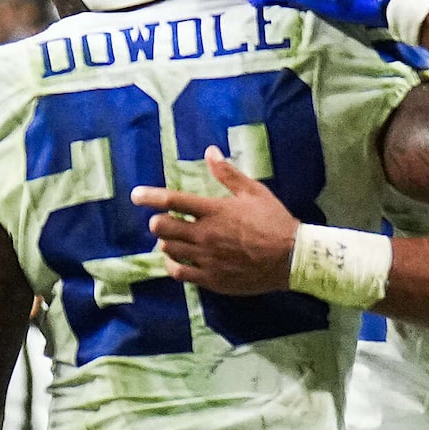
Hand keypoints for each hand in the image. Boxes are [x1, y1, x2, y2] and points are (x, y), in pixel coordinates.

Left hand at [134, 149, 299, 294]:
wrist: (292, 258)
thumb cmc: (274, 221)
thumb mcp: (253, 191)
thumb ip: (227, 173)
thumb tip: (210, 151)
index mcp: (214, 210)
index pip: (173, 201)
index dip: (150, 196)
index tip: (136, 195)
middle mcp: (205, 234)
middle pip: (163, 227)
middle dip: (158, 222)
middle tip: (163, 221)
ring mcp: (207, 258)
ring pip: (169, 249)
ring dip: (167, 242)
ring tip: (172, 239)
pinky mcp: (211, 278)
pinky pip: (180, 274)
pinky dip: (173, 266)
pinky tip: (176, 262)